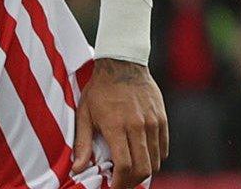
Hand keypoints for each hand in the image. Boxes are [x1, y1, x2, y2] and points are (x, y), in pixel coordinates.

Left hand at [72, 59, 166, 188]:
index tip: (112, 187)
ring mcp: (153, 123)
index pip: (125, 166)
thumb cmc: (99, 90)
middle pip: (143, 169)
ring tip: (129, 173)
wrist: (122, 64)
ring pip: (156, 161)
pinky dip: (154, 159)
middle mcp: (138, 126)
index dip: (119, 183)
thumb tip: (77, 169)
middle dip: (131, 182)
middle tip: (120, 183)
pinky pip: (163, 149)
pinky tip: (141, 158)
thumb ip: (83, 143)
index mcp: (116, 126)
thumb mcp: (84, 114)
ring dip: (144, 173)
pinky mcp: (162, 120)